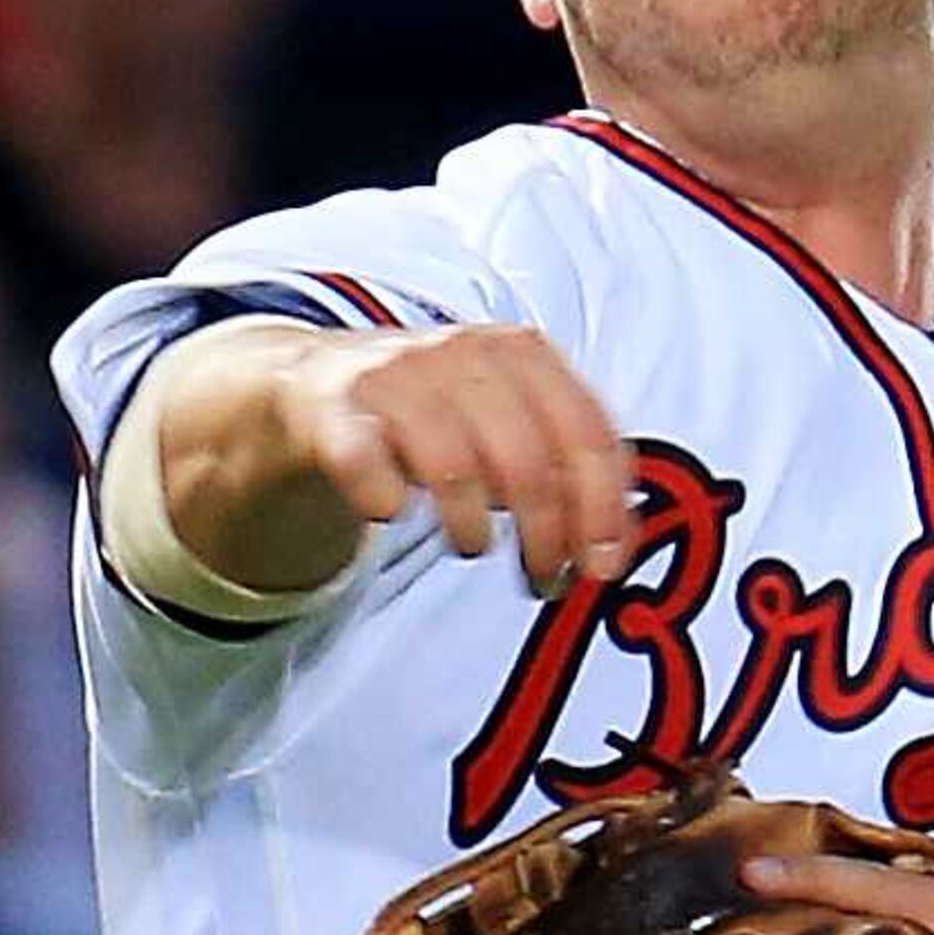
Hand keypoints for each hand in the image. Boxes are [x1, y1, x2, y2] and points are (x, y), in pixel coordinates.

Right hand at [273, 324, 635, 590]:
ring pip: (454, 463)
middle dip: (546, 535)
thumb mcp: (509, 422)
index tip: (604, 566)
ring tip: (472, 547)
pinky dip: (381, 494)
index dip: (604, 510)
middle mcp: (465, 353)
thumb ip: (563, 468)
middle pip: (528, 460)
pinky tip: (389, 513)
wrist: (319, 382)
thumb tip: (614, 545)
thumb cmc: (436, 414)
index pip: (586, 434)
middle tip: (545, 581)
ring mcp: (398, 376)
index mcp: (523, 353)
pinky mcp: (334, 406)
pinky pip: (362, 457)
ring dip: (472, 526)